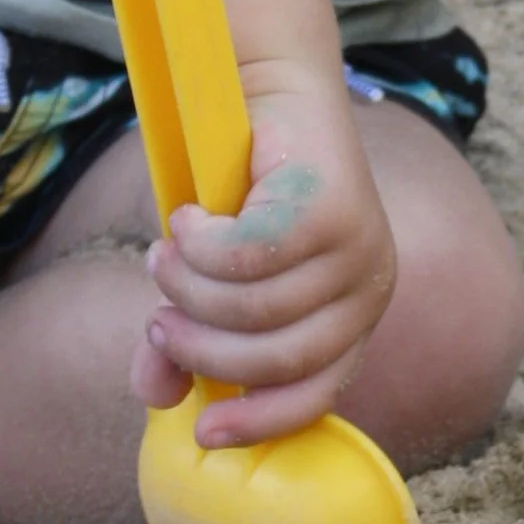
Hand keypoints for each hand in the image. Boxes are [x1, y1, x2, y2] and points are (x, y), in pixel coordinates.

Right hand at [132, 64, 396, 444]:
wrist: (269, 90)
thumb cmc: (243, 191)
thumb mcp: (214, 277)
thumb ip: (190, 335)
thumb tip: (154, 396)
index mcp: (353, 318)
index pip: (318, 393)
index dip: (261, 420)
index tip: (202, 433)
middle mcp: (368, 289)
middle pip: (277, 356)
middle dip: (203, 345)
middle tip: (158, 316)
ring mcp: (358, 248)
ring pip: (256, 307)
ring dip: (190, 287)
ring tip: (163, 255)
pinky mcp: (334, 207)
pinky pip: (248, 257)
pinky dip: (201, 244)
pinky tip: (187, 217)